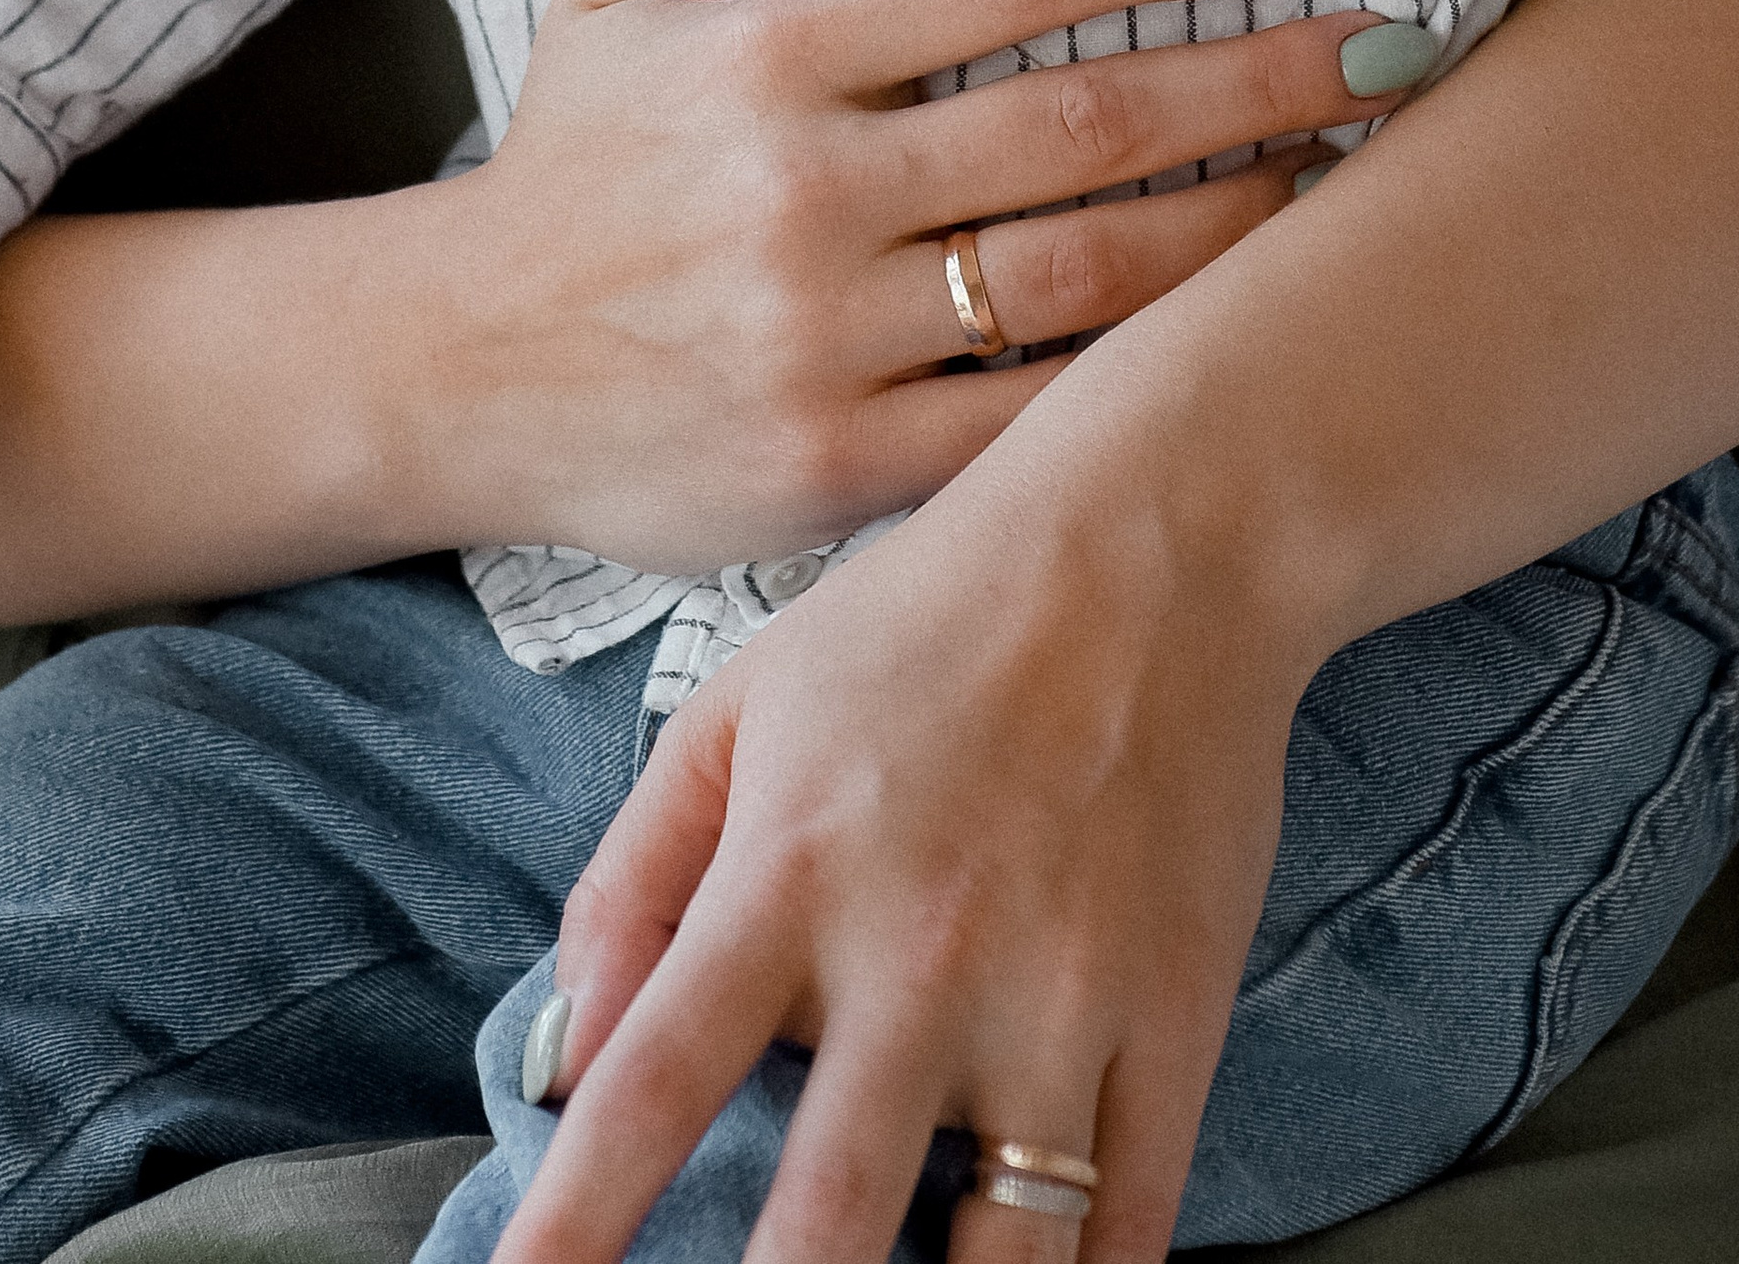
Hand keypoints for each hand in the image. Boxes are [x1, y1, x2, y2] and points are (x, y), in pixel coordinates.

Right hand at [445, 0, 1424, 571]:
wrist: (454, 371)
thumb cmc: (573, 160)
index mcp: (765, 61)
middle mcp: (804, 197)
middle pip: (1085, 125)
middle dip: (1260, 78)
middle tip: (1392, 44)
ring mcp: (824, 344)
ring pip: (1084, 279)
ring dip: (1239, 224)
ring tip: (1350, 177)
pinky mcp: (834, 472)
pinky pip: (1026, 425)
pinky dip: (1143, 382)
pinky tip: (1242, 340)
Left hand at [494, 291, 1316, 1263]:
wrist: (1163, 544)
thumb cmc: (932, 613)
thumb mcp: (742, 700)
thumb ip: (633, 873)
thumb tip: (563, 1052)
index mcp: (791, 873)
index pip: (649, 1087)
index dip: (570, 1227)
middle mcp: (919, 957)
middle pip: (824, 1226)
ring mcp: (1058, 1003)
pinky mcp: (1174, 1024)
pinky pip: (1128, 1230)